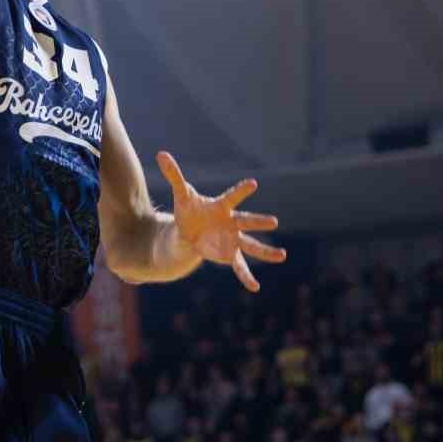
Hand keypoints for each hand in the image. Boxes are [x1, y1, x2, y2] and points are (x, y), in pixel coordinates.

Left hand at [159, 151, 285, 291]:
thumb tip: (161, 153)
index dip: (241, 190)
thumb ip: (174, 175)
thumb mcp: (182, 195)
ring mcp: (233, 239)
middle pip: (247, 221)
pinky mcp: (230, 254)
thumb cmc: (190, 210)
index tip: (253, 183)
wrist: (189, 232)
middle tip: (274, 221)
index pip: (232, 197)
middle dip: (259, 222)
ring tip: (282, 256)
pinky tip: (255, 287)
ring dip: (266, 251)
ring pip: (251, 245)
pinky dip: (246, 277)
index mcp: (222, 206)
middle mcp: (232, 222)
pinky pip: (240, 267)